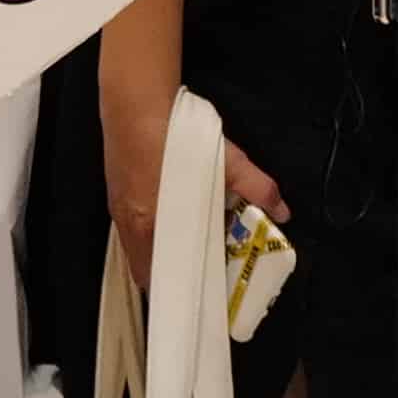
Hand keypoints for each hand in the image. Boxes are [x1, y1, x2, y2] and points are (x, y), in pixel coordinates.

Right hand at [109, 101, 288, 276]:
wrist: (134, 105)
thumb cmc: (178, 135)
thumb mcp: (226, 159)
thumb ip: (256, 187)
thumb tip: (283, 212)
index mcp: (155, 225)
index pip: (160, 277)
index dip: (180, 289)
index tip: (201, 293)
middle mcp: (131, 228)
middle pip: (148, 270)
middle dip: (171, 278)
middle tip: (199, 275)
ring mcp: (118, 215)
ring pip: (137, 254)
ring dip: (159, 259)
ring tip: (188, 254)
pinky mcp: (114, 200)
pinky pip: (130, 236)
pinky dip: (148, 240)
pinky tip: (167, 227)